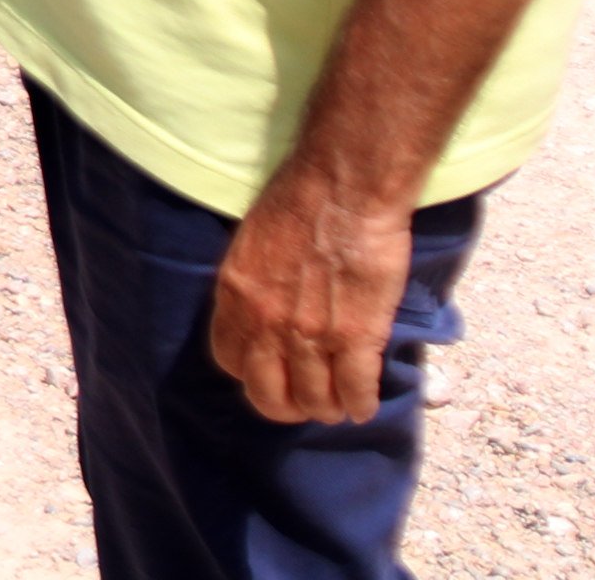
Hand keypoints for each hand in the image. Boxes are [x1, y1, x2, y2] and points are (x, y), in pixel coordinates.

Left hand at [210, 158, 416, 423]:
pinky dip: (360, 404)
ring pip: (314, 400)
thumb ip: (252, 287)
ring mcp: (310, 334)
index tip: (269, 375)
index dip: (252, 375)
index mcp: (236, 297)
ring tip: (337, 405)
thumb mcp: (251, 245)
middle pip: (268, 395)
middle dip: (287, 406)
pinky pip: (354, 390)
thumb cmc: (299, 200)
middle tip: (305, 402)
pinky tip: (363, 404)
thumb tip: (261, 315)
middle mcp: (266, 324)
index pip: (230, 362)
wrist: (344, 186)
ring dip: (327, 408)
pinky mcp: (356, 336)